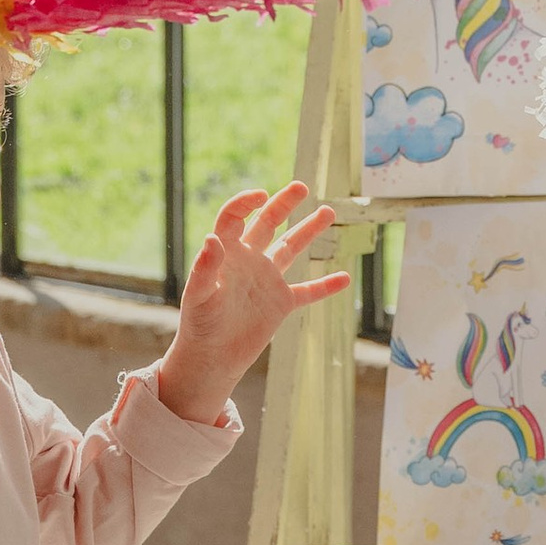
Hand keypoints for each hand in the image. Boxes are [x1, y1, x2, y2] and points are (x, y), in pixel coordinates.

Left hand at [156, 183, 348, 426]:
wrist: (212, 358)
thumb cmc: (199, 325)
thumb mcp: (199, 295)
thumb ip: (205, 267)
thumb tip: (211, 238)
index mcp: (227, 253)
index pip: (234, 217)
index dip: (245, 203)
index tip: (261, 195)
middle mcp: (248, 260)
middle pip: (267, 222)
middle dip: (283, 203)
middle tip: (300, 186)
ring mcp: (266, 280)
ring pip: (291, 248)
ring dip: (308, 230)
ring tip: (328, 212)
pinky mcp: (280, 303)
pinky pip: (307, 291)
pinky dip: (326, 285)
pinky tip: (345, 277)